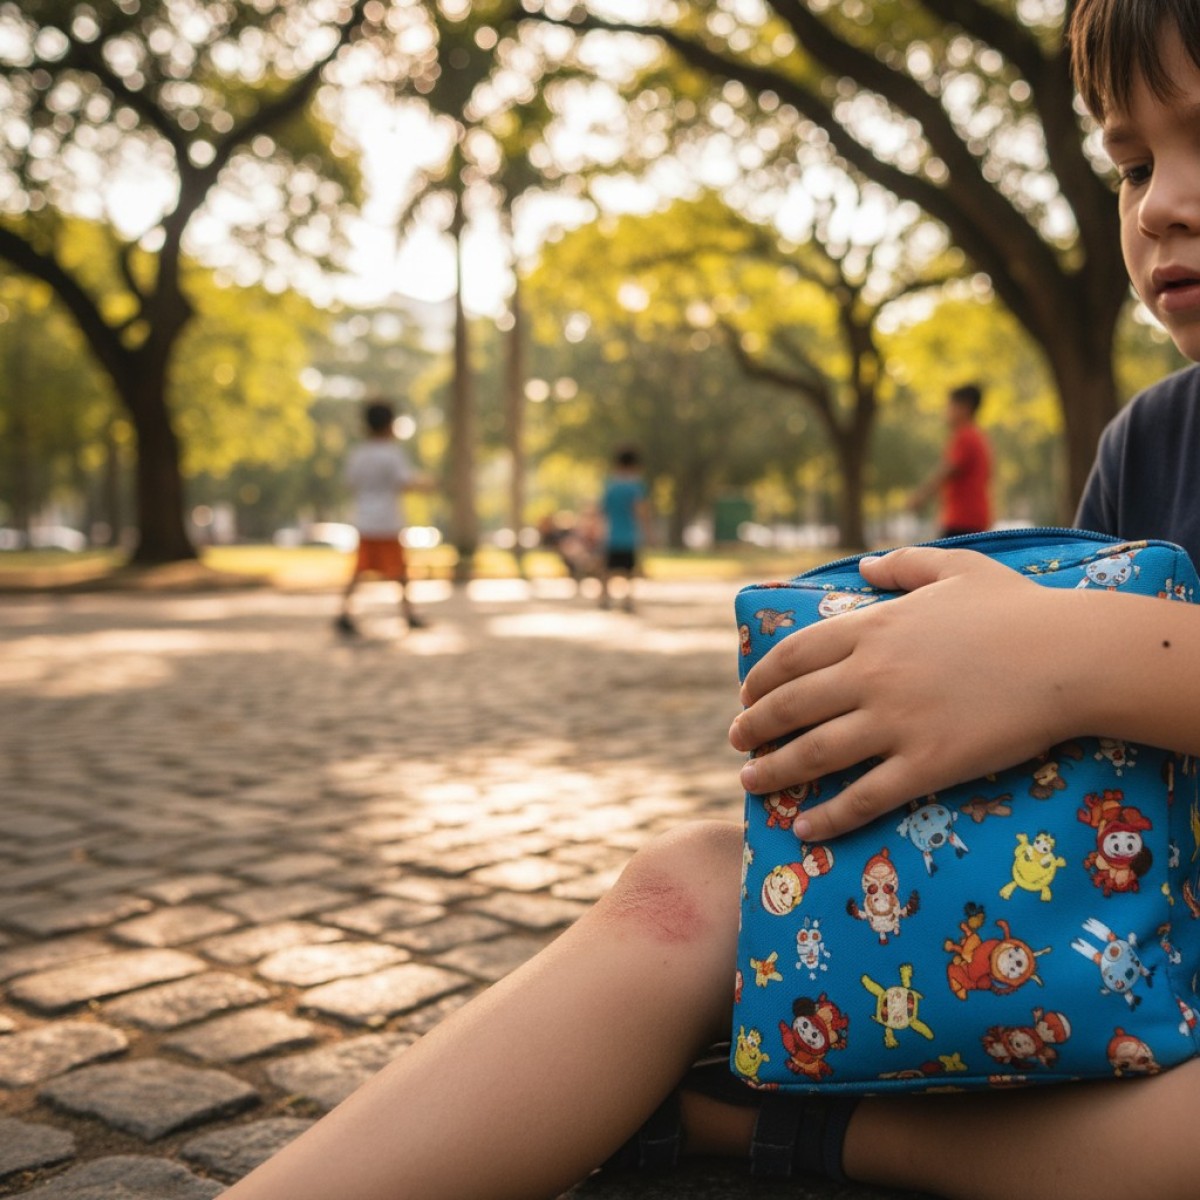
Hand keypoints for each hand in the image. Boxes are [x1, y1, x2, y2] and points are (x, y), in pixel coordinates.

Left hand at [729, 547, 1080, 840]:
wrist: (1071, 657)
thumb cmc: (1017, 609)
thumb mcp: (955, 568)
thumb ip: (902, 566)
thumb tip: (863, 566)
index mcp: (873, 629)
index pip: (793, 657)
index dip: (760, 679)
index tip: (745, 696)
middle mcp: (872, 676)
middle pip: (792, 706)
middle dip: (754, 727)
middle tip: (736, 741)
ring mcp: (897, 722)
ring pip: (816, 753)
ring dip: (775, 771)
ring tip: (750, 782)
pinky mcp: (927, 764)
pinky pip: (864, 796)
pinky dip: (828, 816)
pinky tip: (804, 829)